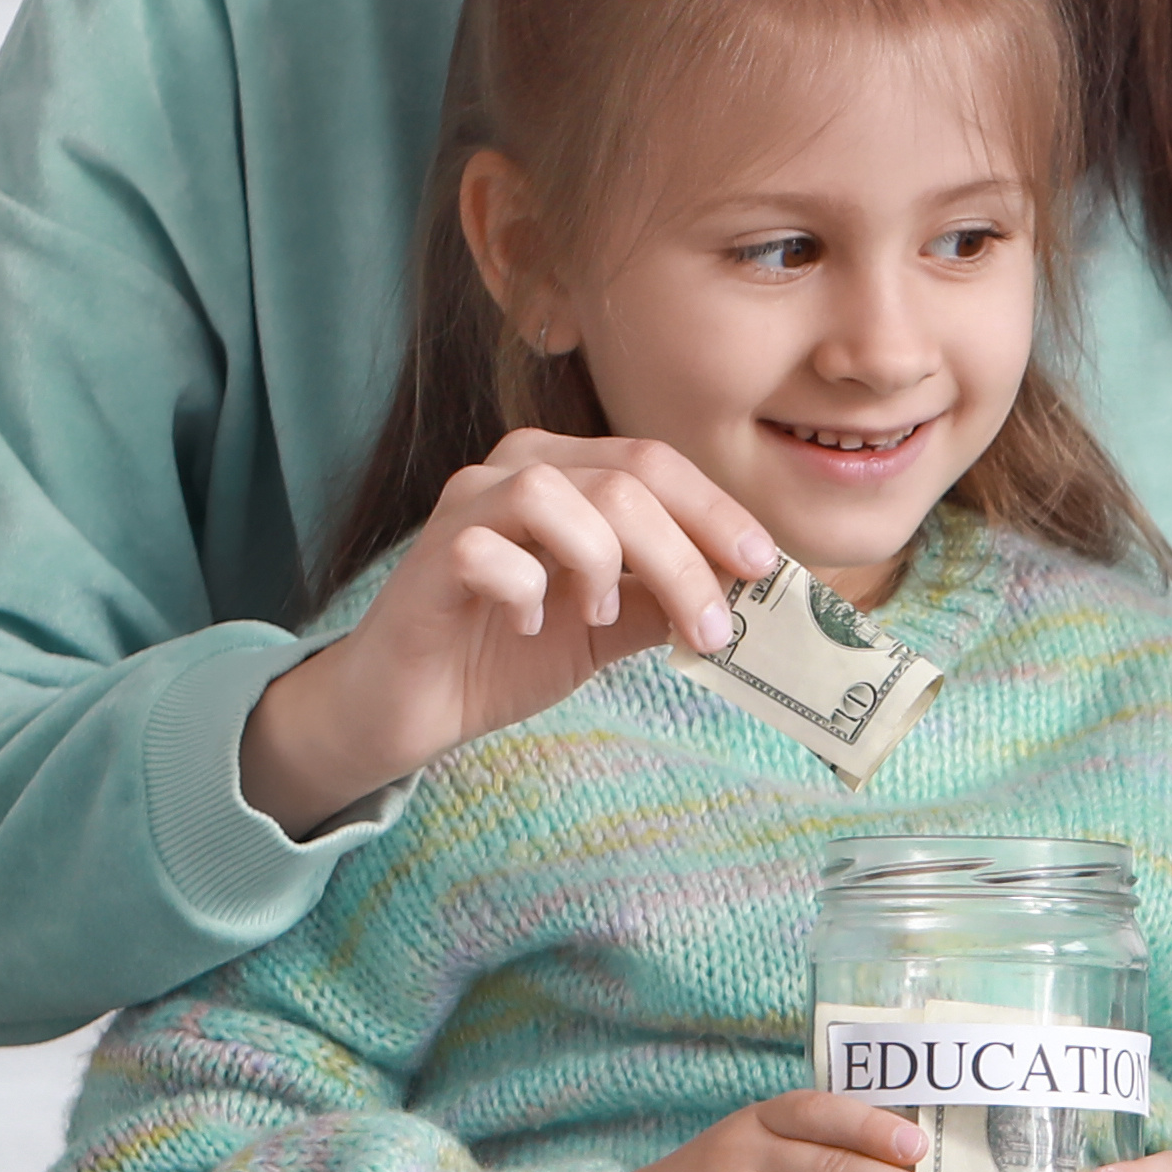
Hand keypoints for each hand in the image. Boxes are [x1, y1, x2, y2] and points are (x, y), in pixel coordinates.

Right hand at [240, 434, 783, 837]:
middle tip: (711, 627)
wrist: (408, 706)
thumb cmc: (505, 652)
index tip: (764, 570)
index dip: (717, 513)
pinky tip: (526, 625)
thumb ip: (663, 601)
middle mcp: (517, 471)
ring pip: (558, 496)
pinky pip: (486, 550)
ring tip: (600, 618)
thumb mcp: (607, 629)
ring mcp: (467, 507)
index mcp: (569, 473)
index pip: (658, 466)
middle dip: (683, 555)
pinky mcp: (428, 557)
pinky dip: (523, 589)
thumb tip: (745, 596)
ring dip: (602, 563)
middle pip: (625, 481)